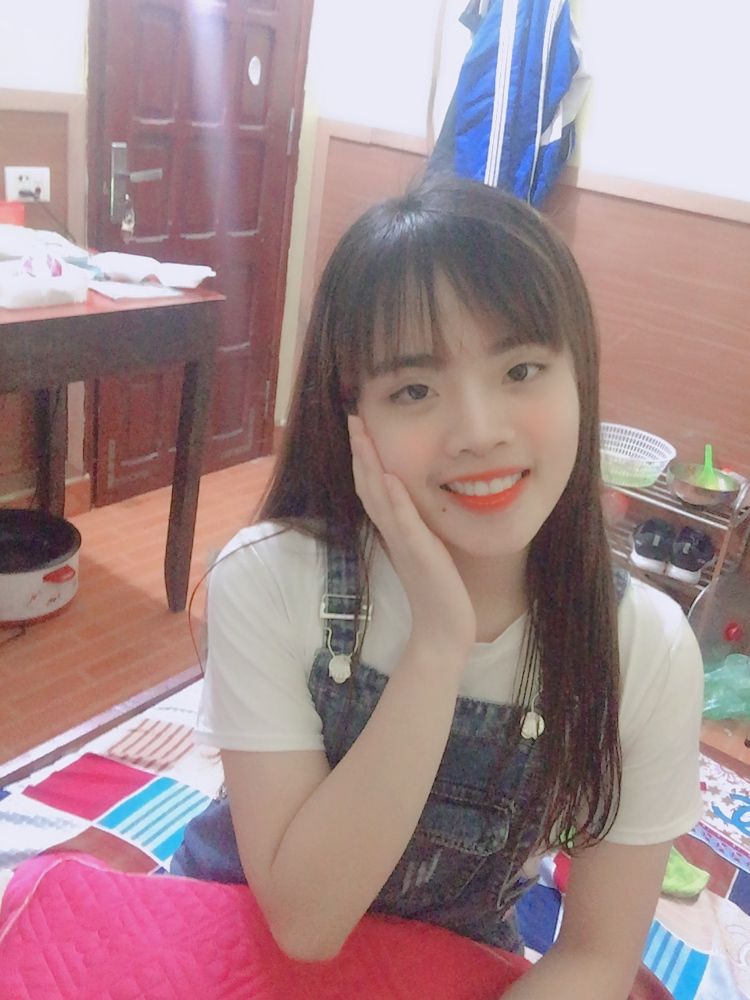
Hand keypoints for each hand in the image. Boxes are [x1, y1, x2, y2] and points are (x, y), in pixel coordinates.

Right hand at [348, 415, 475, 661]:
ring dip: (369, 464)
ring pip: (379, 497)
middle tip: (353, 418)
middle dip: (360, 450)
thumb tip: (415, 502)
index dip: (364, 456)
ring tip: (361, 434)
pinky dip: (395, 499)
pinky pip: (404, 522)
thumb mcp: (427, 548)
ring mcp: (403, 542)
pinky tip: (389, 476)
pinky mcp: (418, 554)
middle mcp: (393, 532)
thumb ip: (418, 525)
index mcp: (395, 529)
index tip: (360, 426)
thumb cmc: (440, 590)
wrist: (444, 629)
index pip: (373, 486)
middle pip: (367, 484)